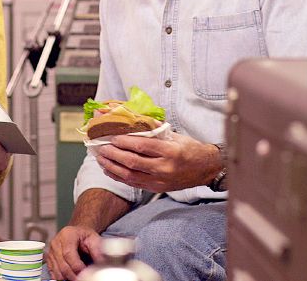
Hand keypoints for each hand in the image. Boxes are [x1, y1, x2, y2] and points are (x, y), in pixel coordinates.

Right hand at [46, 225, 102, 280]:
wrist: (77, 234)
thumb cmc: (85, 237)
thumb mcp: (94, 238)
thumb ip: (97, 250)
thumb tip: (100, 262)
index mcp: (67, 235)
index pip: (68, 254)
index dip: (76, 266)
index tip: (85, 272)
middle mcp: (56, 243)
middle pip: (62, 265)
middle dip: (73, 275)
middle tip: (83, 278)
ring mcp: (51, 251)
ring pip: (57, 271)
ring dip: (68, 277)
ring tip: (77, 276)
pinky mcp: (49, 259)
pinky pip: (53, 273)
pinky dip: (61, 278)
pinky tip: (69, 276)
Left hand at [94, 131, 220, 192]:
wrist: (205, 169)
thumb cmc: (189, 149)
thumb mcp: (174, 135)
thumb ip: (154, 129)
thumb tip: (132, 118)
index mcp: (170, 151)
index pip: (142, 146)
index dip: (124, 141)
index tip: (111, 137)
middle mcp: (164, 167)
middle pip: (133, 161)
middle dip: (114, 154)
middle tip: (101, 148)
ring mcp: (160, 180)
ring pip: (130, 175)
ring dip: (112, 167)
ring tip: (101, 159)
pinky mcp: (157, 188)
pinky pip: (134, 183)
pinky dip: (119, 177)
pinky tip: (109, 170)